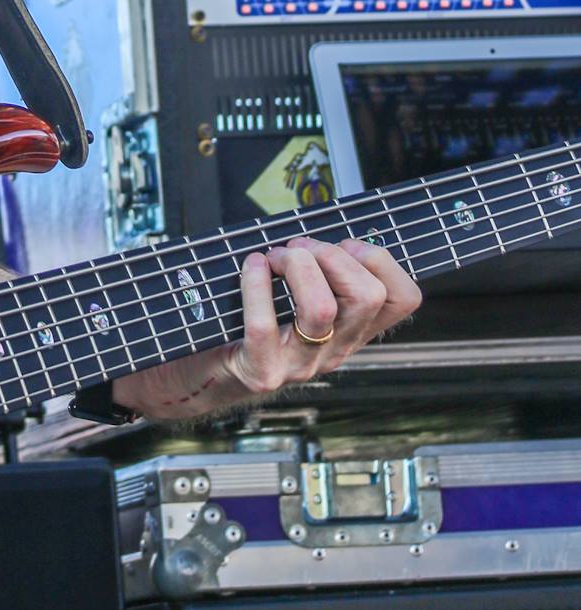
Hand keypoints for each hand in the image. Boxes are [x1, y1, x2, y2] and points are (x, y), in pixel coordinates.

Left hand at [113, 235, 421, 422]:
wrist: (206, 372)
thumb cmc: (250, 321)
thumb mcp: (298, 297)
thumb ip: (321, 271)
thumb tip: (329, 237)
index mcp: (352, 329)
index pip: (404, 299)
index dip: (380, 260)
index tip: (344, 245)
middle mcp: (336, 350)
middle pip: (367, 296)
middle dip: (331, 254)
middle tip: (297, 249)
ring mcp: (301, 366)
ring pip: (322, 309)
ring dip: (297, 266)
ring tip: (274, 258)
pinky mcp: (263, 372)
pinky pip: (265, 325)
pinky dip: (255, 285)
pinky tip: (251, 266)